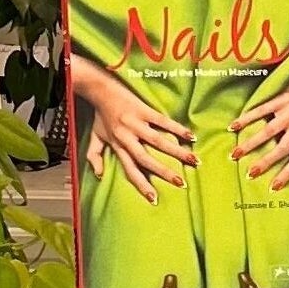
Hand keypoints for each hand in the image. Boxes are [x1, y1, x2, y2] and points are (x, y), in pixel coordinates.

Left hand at [69, 54, 194, 203]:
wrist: (100, 88)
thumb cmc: (100, 114)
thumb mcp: (95, 136)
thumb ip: (94, 157)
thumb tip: (99, 175)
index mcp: (118, 146)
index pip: (130, 169)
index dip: (141, 185)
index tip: (154, 199)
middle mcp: (127, 137)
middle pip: (146, 159)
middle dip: (164, 172)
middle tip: (181, 183)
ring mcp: (135, 123)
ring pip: (157, 141)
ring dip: (176, 152)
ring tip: (194, 161)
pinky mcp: (143, 109)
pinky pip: (162, 121)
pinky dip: (176, 128)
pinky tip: (190, 136)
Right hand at [229, 56, 288, 191]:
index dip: (287, 174)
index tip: (273, 186)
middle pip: (282, 148)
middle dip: (266, 162)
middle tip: (250, 173)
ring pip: (269, 131)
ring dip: (252, 143)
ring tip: (236, 153)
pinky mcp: (279, 100)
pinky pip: (261, 110)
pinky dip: (247, 118)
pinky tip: (234, 126)